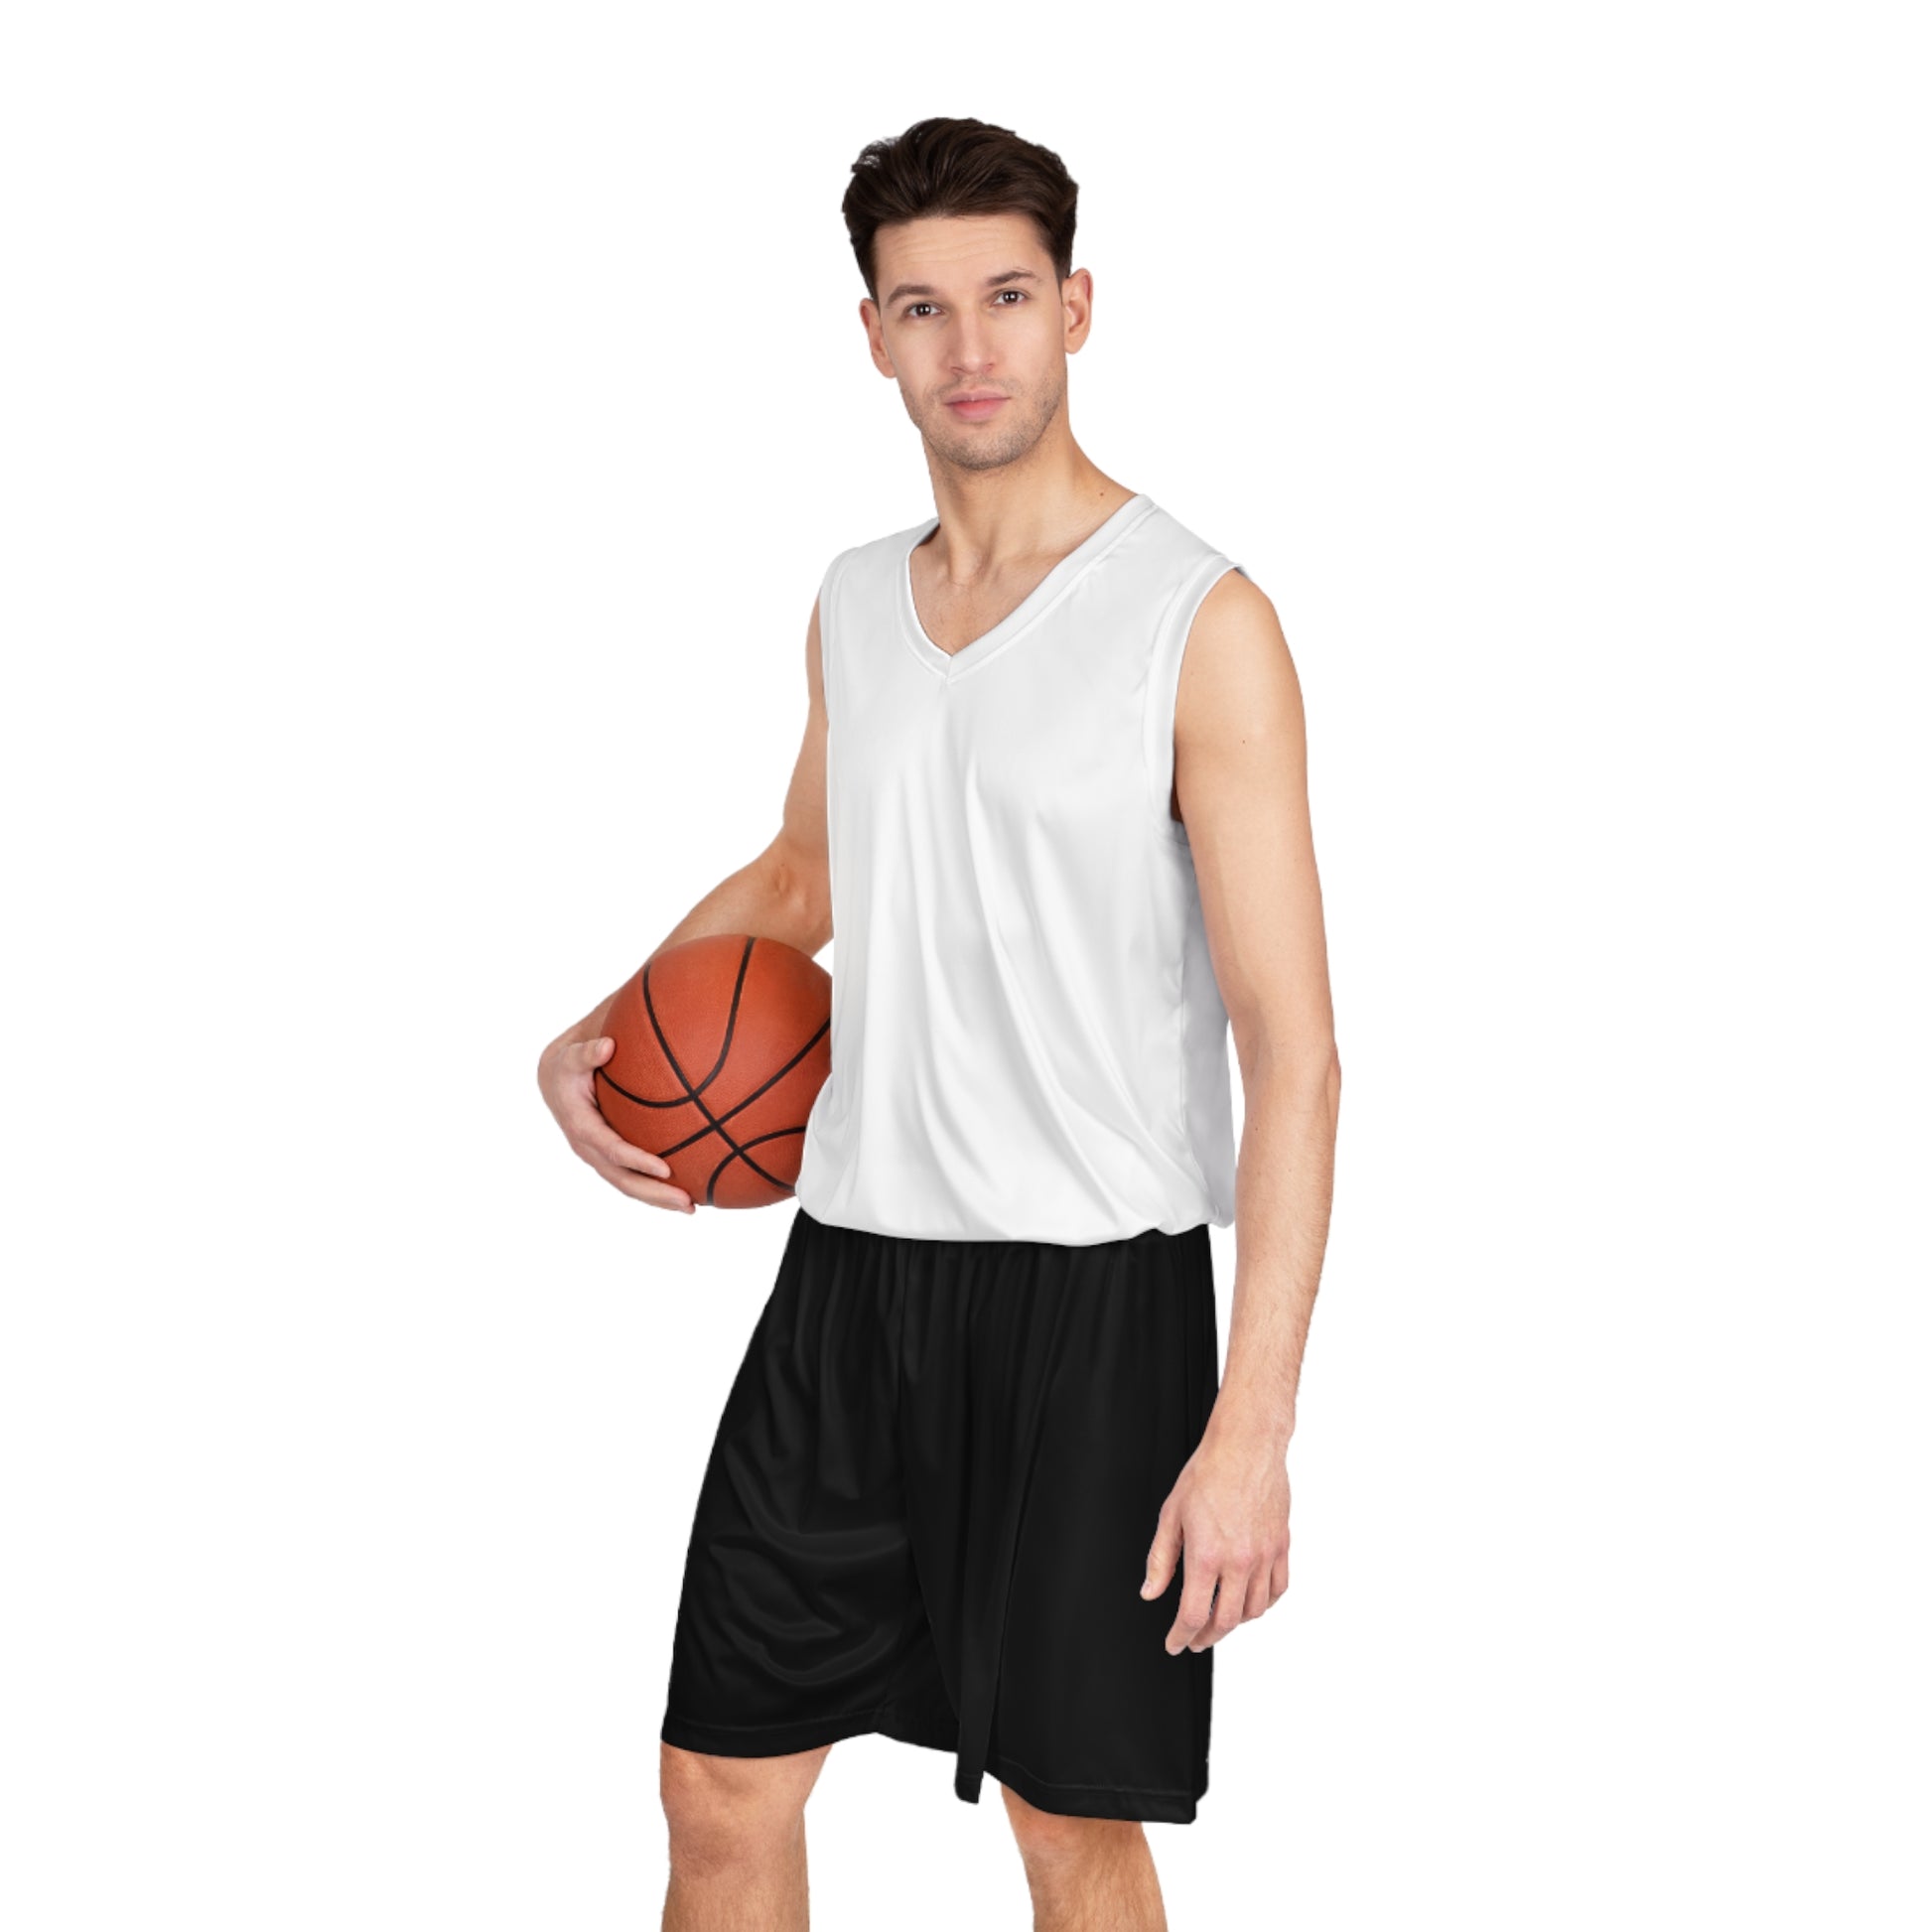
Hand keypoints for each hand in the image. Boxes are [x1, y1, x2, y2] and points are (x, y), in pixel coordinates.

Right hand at [536, 1033, 694, 1213]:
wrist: (555, 1080)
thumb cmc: (569, 1064)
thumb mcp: (571, 1056)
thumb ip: (586, 1052)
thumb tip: (608, 1046)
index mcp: (580, 1126)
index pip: (610, 1149)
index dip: (636, 1161)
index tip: (665, 1169)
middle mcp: (588, 1149)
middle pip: (622, 1179)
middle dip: (654, 1193)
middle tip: (687, 1203)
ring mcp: (598, 1157)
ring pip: (628, 1185)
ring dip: (658, 1199)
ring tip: (692, 1207)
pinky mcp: (608, 1158)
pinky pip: (632, 1177)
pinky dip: (656, 1188)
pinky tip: (687, 1190)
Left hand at [1141, 1420, 1290, 1652]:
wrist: (1246, 1446)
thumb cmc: (1207, 1473)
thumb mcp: (1171, 1515)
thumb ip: (1161, 1559)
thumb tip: (1151, 1591)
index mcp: (1207, 1555)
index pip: (1193, 1614)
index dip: (1181, 1636)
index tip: (1175, 1643)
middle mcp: (1239, 1561)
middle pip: (1225, 1621)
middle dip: (1207, 1637)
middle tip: (1194, 1638)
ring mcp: (1264, 1555)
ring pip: (1254, 1610)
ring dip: (1234, 1622)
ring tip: (1219, 1619)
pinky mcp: (1281, 1546)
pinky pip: (1278, 1589)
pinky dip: (1263, 1603)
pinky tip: (1250, 1600)